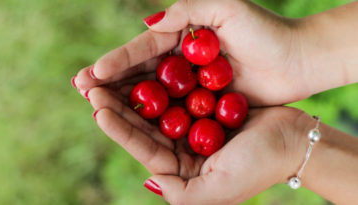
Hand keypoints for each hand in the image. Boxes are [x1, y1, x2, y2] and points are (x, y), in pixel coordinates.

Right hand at [73, 0, 312, 105]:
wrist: (297, 60)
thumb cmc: (265, 31)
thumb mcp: (225, 7)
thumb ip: (187, 11)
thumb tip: (149, 23)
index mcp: (184, 35)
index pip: (143, 47)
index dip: (117, 60)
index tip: (93, 72)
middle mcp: (182, 59)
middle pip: (141, 71)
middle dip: (111, 80)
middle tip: (81, 89)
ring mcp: (191, 83)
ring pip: (152, 92)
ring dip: (124, 98)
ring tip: (96, 104)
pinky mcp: (202, 102)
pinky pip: (172, 110)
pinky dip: (151, 116)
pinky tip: (130, 122)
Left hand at [86, 81, 312, 203]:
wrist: (293, 141)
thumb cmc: (259, 166)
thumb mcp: (218, 190)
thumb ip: (183, 195)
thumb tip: (150, 181)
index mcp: (181, 169)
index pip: (144, 148)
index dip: (119, 130)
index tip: (98, 110)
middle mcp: (182, 148)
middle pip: (144, 126)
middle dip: (117, 107)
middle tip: (92, 87)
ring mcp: (192, 125)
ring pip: (156, 107)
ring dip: (133, 91)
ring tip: (108, 76)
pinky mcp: (203, 106)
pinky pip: (177, 92)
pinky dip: (160, 80)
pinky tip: (142, 67)